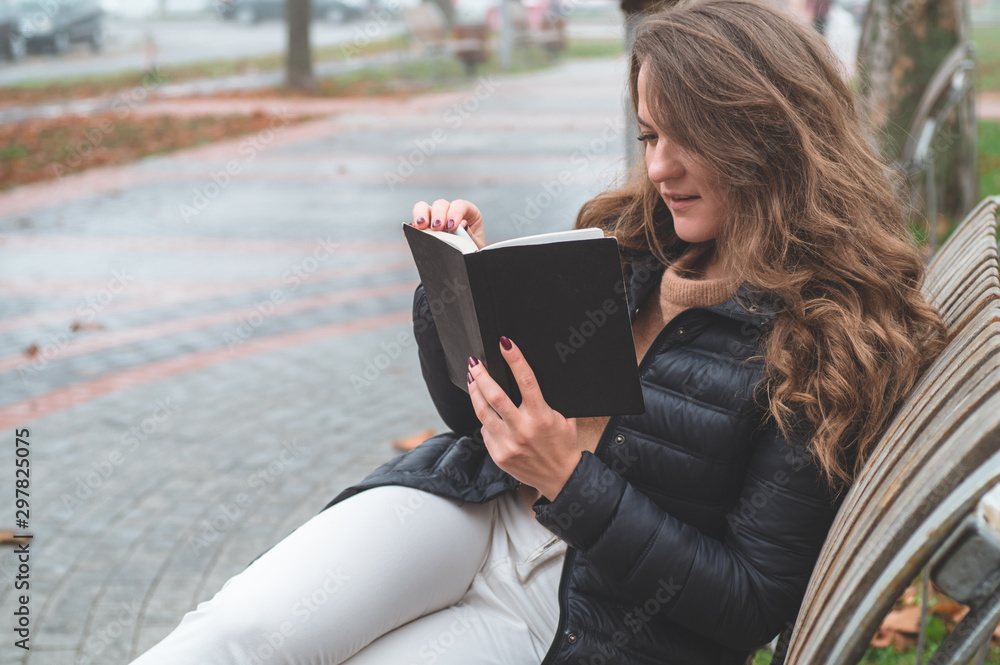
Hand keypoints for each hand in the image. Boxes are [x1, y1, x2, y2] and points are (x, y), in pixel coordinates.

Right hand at [410, 199, 485, 249]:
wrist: (466, 265)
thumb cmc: (472, 252)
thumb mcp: (475, 245)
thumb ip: (470, 235)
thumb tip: (462, 224)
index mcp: (467, 213)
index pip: (460, 205)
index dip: (455, 212)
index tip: (451, 226)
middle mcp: (450, 212)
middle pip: (440, 204)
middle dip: (438, 214)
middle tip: (437, 228)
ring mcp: (435, 219)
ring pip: (424, 208)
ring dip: (421, 215)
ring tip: (421, 227)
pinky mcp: (424, 228)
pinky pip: (414, 223)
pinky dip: (411, 227)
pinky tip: (409, 232)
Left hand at [467, 336, 581, 500]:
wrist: (560, 479)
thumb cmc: (563, 445)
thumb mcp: (565, 419)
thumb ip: (550, 401)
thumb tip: (531, 378)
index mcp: (541, 417)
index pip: (526, 381)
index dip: (514, 359)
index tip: (505, 343)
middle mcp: (523, 429)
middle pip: (495, 396)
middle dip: (482, 375)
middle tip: (475, 361)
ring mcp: (508, 443)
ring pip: (483, 412)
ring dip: (474, 392)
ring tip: (471, 379)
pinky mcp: (498, 455)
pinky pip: (485, 431)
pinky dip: (484, 418)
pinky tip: (485, 410)